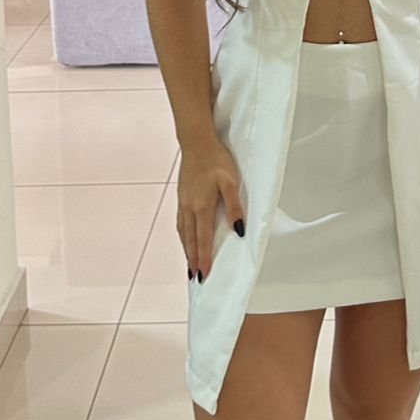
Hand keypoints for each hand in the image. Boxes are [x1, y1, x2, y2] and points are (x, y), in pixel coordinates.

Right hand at [177, 142, 244, 281]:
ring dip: (187, 250)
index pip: (203, 239)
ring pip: (184, 232)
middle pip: (190, 240)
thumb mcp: (230, 182)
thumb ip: (234, 207)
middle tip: (196, 278)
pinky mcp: (181, 196)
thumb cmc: (215, 160)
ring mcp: (183, 202)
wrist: (195, 142)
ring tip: (190, 264)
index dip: (204, 258)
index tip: (204, 274)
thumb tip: (239, 230)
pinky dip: (183, 236)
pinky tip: (185, 238)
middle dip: (193, 260)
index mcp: (201, 206)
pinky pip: (181, 222)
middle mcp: (189, 207)